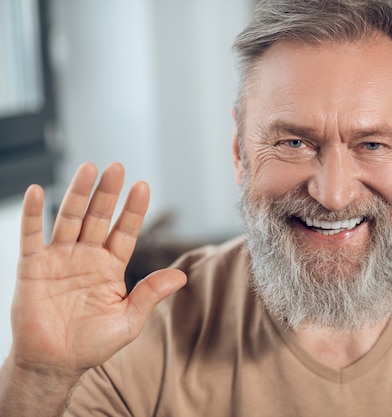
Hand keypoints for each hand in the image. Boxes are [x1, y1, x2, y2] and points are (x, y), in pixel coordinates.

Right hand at [10, 162, 186, 376]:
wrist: (55, 364)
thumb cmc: (93, 344)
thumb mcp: (128, 320)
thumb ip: (150, 295)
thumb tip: (181, 276)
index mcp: (111, 267)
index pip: (126, 232)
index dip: (133, 210)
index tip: (142, 186)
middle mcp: (87, 257)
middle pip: (99, 218)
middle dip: (107, 193)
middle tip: (116, 167)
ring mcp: (60, 259)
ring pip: (70, 220)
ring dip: (78, 194)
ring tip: (88, 169)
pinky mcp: (33, 267)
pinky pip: (31, 236)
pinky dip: (33, 215)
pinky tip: (38, 192)